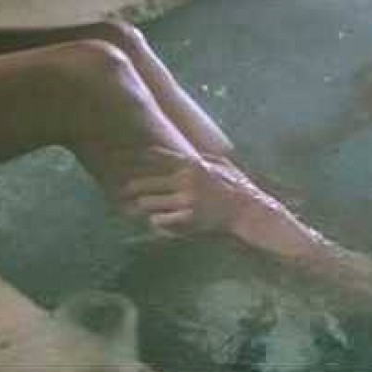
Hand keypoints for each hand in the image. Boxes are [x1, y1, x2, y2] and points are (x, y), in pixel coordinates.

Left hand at [120, 147, 258, 235]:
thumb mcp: (222, 164)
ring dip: (142, 205)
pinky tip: (154, 221)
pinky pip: (160, 220)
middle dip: (132, 187)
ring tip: (135, 208)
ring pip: (149, 202)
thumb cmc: (237, 187)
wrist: (249, 210)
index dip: (142, 157)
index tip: (128, 156)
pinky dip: (155, 221)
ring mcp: (186, 200)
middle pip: (148, 182)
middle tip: (122, 190)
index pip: (161, 157)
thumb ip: (203, 157)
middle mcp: (186, 180)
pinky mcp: (188, 218)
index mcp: (193, 165)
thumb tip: (190, 150)